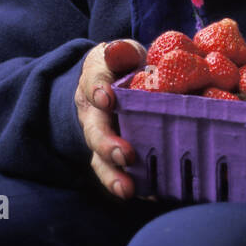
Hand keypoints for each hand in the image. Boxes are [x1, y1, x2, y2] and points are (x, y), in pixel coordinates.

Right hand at [74, 39, 145, 200]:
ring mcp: (103, 139)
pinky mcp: (116, 158)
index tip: (107, 98)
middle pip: (94, 132)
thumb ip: (121, 52)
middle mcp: (93, 115)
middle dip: (107, 144)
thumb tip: (117, 51)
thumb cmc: (122, 67)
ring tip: (128, 189)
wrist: (115, 85)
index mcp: (95, 82)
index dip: (98, 91)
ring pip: (101, 160)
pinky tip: (153, 194)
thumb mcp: (122, 53)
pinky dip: (134, 186)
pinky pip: (119, 175)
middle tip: (124, 154)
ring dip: (113, 176)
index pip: (92, 85)